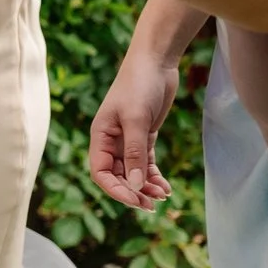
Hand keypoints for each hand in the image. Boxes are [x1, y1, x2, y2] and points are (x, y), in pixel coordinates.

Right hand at [90, 50, 179, 211]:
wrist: (155, 62)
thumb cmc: (139, 85)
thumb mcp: (137, 119)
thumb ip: (135, 154)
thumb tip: (136, 186)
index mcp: (101, 135)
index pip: (101, 172)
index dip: (116, 190)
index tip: (136, 200)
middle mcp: (111, 140)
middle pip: (117, 175)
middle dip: (133, 192)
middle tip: (152, 205)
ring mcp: (127, 138)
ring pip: (133, 172)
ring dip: (145, 186)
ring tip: (163, 196)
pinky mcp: (144, 135)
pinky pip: (146, 163)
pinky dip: (154, 176)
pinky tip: (166, 186)